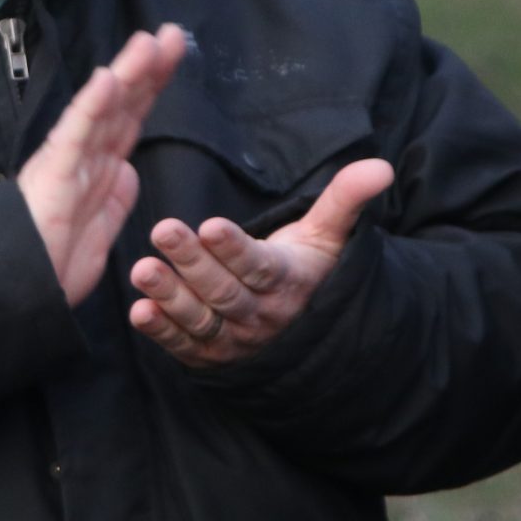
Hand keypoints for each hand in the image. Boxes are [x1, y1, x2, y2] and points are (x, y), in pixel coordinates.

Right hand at [20, 26, 189, 304]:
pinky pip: (75, 136)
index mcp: (95, 169)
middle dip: (147, 69)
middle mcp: (82, 157)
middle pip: (121, 105)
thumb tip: (129, 171)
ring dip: (125, 75)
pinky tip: (107, 81)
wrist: (14, 291)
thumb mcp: (97, 232)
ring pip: (101, 111)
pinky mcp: (53, 176)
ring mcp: (67, 163)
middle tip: (173, 34)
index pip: (128, 118)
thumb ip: (114, 199)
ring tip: (148, 43)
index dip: (151, 85)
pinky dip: (91, 108)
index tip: (174, 54)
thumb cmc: (49, 264)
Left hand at [128, 159, 394, 365]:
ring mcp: (234, 339)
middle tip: (163, 230)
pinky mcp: (209, 355)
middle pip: (224, 290)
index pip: (259, 266)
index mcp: (287, 281)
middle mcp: (260, 314)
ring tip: (141, 269)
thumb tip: (381, 165)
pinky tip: (139, 312)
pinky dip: (161, 332)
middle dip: (192, 261)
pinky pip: (184, 345)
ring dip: (169, 295)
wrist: (306, 333)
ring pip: (201, 318)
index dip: (234, 249)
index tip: (211, 226)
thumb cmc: (311, 270)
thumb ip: (345, 200)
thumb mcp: (330, 236)